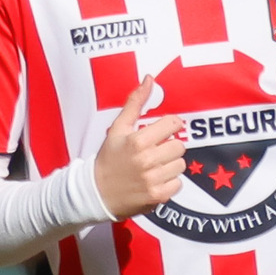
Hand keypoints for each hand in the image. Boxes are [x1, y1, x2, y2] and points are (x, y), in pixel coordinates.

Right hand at [90, 78, 185, 221]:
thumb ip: (135, 103)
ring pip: (180, 165)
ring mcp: (152, 178)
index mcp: (137, 140)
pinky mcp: (157, 195)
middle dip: (168, 148)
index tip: (158, 134)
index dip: (167, 127)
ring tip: (152, 169)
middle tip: (152, 154)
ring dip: (169, 166)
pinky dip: (168, 183)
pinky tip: (153, 182)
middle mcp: (146, 159)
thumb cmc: (108, 158)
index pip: (173, 124)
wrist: (94, 193)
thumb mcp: (118, 129)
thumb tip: (150, 79)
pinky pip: (178, 183)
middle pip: (180, 146)